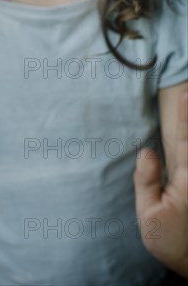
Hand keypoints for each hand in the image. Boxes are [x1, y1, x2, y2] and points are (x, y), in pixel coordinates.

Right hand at [134, 91, 187, 276]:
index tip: (186, 93)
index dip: (185, 116)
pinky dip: (185, 139)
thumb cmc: (172, 242)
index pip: (184, 140)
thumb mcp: (150, 218)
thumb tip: (146, 151)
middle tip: (186, 88)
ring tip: (185, 98)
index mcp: (186, 179)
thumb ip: (147, 182)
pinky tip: (182, 134)